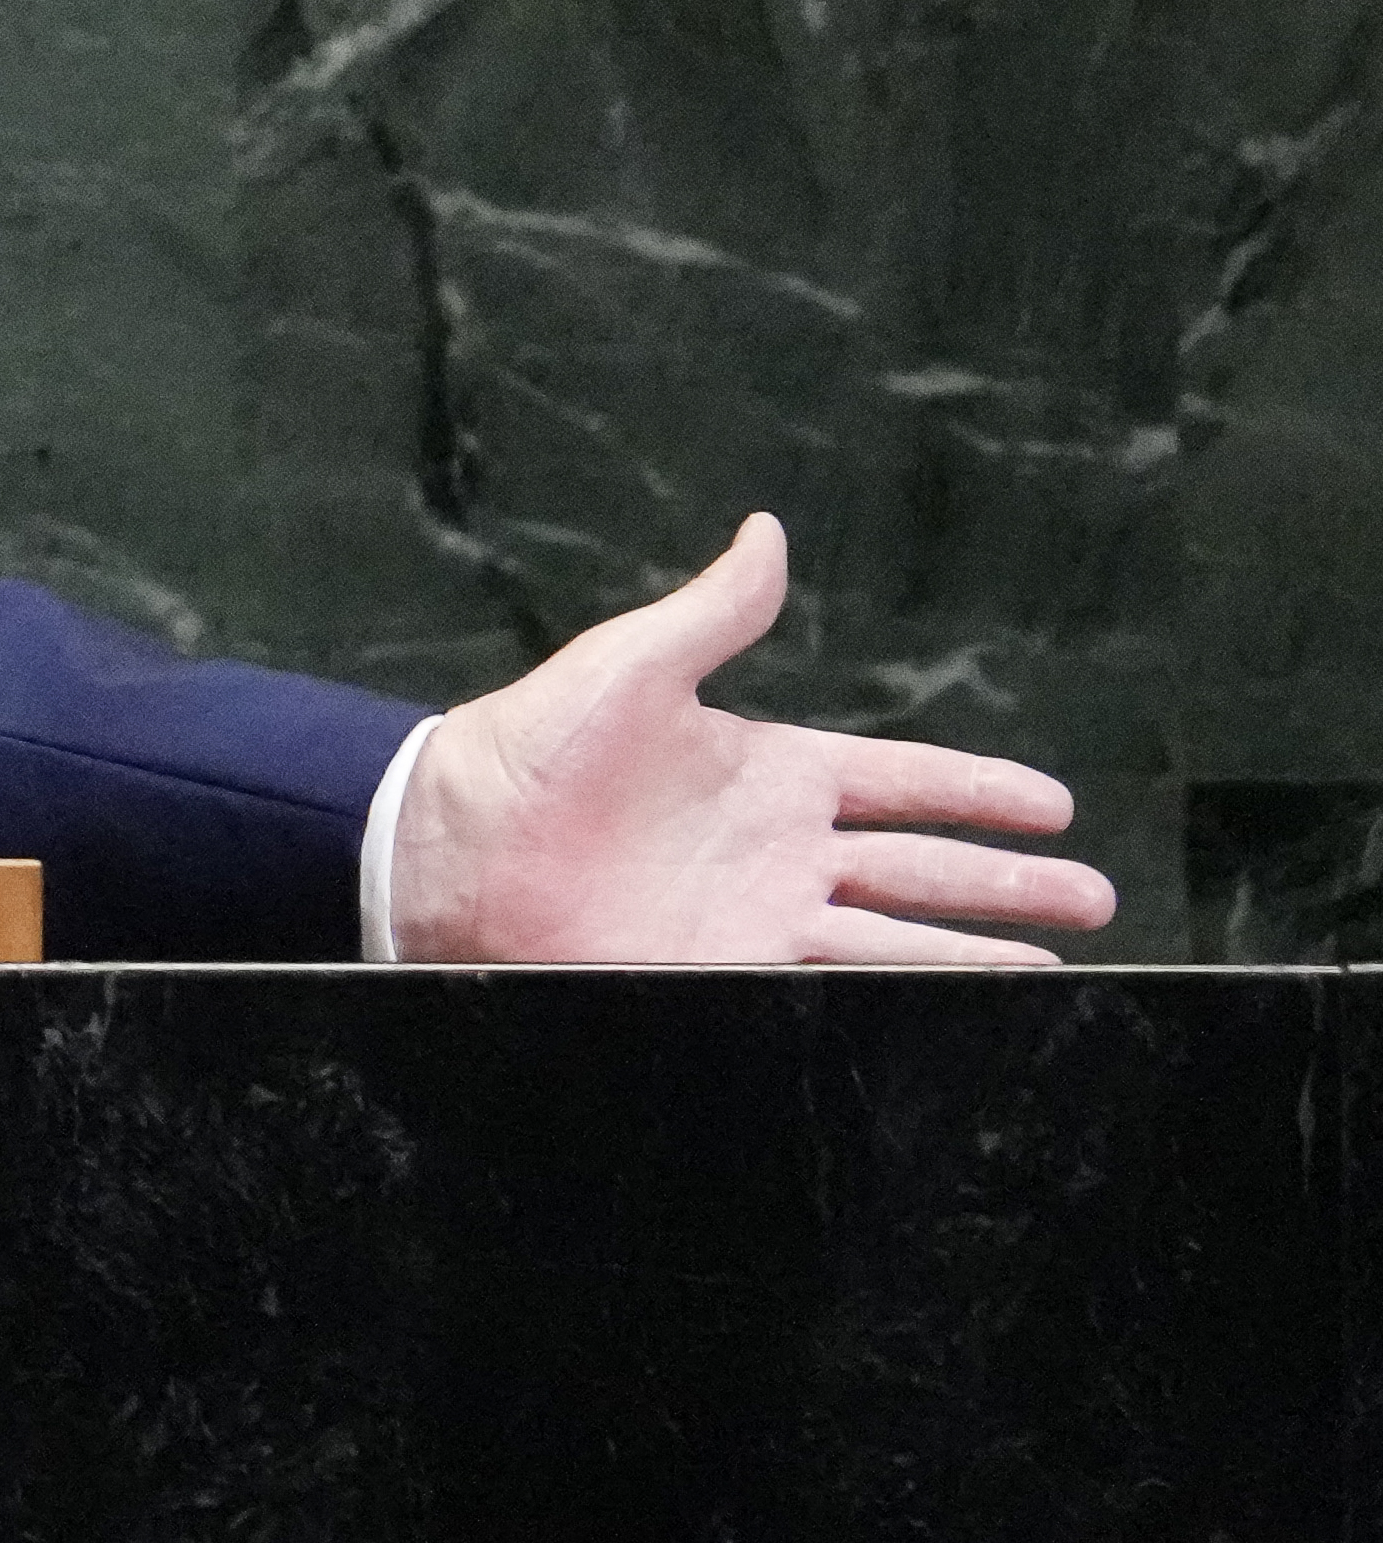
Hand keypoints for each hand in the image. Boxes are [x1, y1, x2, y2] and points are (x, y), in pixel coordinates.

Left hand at [385, 513, 1117, 964]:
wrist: (449, 843)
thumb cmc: (529, 746)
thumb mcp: (631, 666)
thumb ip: (711, 611)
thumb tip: (765, 530)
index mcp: (770, 770)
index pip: (904, 782)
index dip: (979, 792)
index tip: (1054, 803)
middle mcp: (779, 850)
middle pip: (924, 868)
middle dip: (1010, 884)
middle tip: (1094, 902)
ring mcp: (757, 916)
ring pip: (898, 938)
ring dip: (977, 953)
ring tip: (1057, 969)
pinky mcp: (723, 972)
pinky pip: (830, 988)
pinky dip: (899, 999)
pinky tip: (953, 1012)